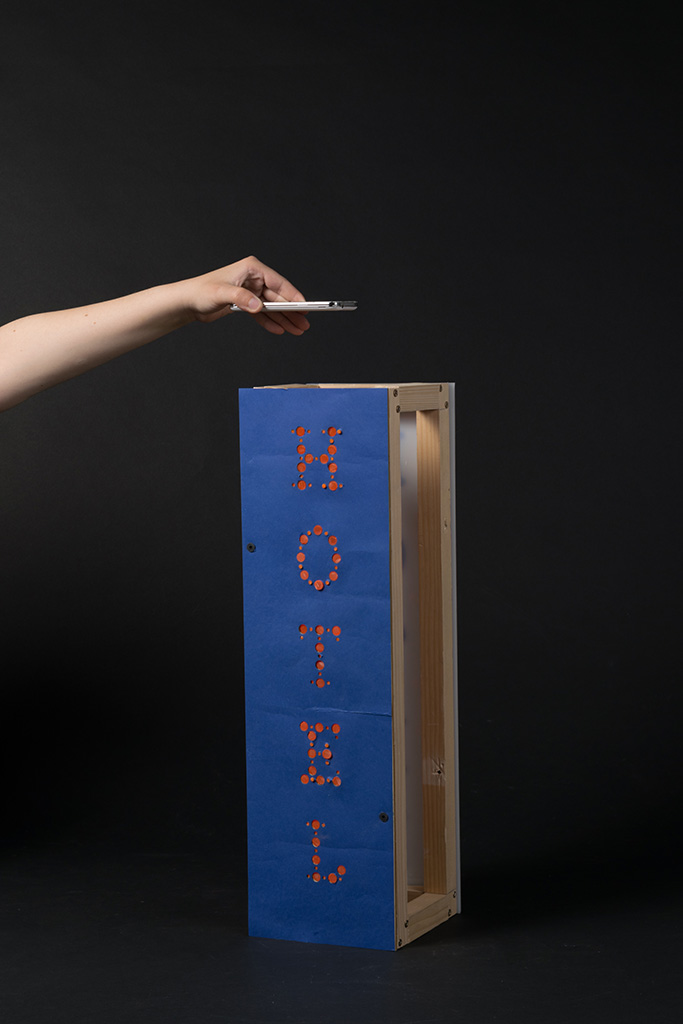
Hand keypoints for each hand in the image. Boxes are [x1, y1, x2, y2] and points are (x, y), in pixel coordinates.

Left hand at [185, 255, 309, 335]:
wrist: (188, 302)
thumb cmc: (201, 292)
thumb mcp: (221, 293)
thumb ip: (241, 298)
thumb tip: (258, 305)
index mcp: (251, 269)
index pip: (278, 282)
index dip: (293, 295)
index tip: (305, 306)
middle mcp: (253, 278)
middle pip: (278, 296)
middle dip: (292, 311)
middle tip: (304, 324)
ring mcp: (250, 291)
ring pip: (272, 307)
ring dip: (284, 319)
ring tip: (297, 330)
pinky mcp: (246, 302)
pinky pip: (262, 314)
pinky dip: (271, 322)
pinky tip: (280, 329)